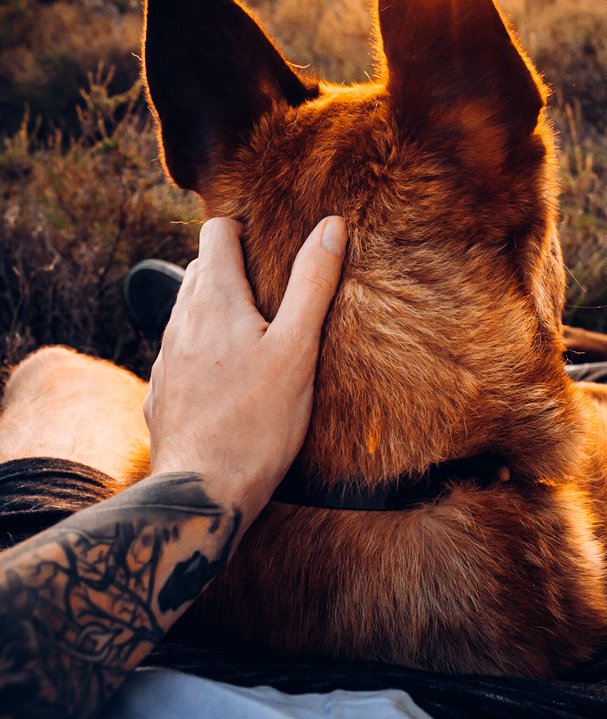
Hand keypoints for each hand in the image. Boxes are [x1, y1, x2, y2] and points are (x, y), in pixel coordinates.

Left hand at [145, 215, 346, 526]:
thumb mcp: (298, 349)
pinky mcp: (162, 393)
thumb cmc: (257, 422)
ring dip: (219, 310)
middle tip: (275, 291)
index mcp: (213, 298)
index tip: (273, 247)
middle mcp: (180, 320)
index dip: (244, 229)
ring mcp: (166, 358)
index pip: (215, 231)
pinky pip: (182, 353)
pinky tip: (232, 381)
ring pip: (189, 312)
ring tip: (258, 336)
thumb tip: (331, 226)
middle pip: (201, 268)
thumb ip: (313, 284)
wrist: (202, 493)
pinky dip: (205, 350)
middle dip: (234, 268)